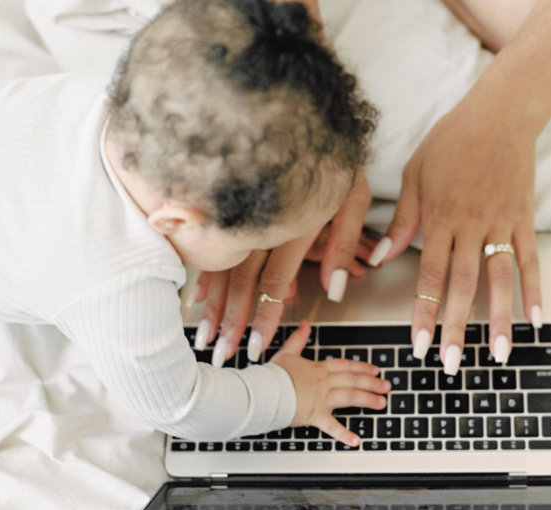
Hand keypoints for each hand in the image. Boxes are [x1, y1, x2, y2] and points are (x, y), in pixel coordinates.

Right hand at [190, 170, 373, 365]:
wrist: (307, 115)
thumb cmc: (335, 158)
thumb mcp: (353, 197)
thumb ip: (345, 243)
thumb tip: (336, 289)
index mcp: (293, 224)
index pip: (273, 280)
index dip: (264, 314)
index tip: (258, 342)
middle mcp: (263, 222)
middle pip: (241, 279)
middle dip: (232, 320)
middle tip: (224, 352)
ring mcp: (244, 214)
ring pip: (222, 266)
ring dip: (214, 306)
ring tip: (206, 336)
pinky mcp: (233, 208)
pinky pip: (214, 247)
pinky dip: (205, 277)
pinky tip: (197, 300)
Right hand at [271, 321, 389, 445]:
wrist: (264, 391)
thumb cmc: (273, 375)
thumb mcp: (287, 352)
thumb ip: (298, 339)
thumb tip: (304, 324)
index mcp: (318, 369)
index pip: (345, 366)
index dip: (361, 367)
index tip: (375, 370)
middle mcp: (324, 383)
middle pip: (353, 381)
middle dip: (372, 383)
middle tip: (387, 387)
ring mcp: (322, 400)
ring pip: (350, 397)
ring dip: (367, 400)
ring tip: (381, 404)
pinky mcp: (315, 415)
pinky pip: (332, 427)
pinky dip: (344, 435)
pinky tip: (356, 440)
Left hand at [368, 95, 542, 373]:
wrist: (499, 113)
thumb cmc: (450, 141)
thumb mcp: (414, 175)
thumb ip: (402, 220)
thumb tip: (380, 258)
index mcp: (439, 218)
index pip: (428, 276)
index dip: (422, 313)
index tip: (416, 344)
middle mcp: (470, 226)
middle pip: (461, 286)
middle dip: (454, 328)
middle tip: (451, 364)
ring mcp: (500, 224)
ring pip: (498, 280)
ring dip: (497, 320)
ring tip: (497, 355)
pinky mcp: (523, 219)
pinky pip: (528, 260)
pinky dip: (533, 291)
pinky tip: (534, 320)